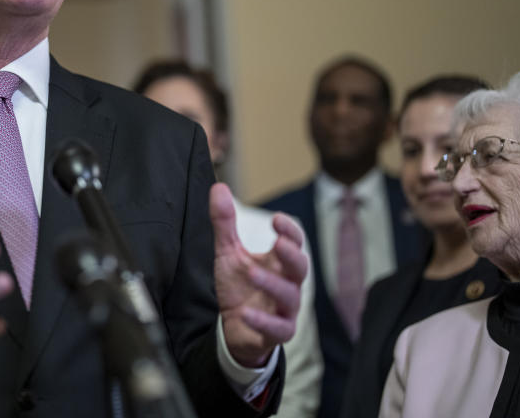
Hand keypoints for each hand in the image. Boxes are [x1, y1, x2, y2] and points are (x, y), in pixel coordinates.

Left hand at [210, 182, 306, 367]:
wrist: (235, 327)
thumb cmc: (239, 286)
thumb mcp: (228, 252)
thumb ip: (225, 223)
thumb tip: (219, 187)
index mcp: (279, 263)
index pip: (294, 243)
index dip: (290, 231)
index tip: (276, 219)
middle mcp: (288, 284)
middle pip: (300, 268)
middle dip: (292, 255)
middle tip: (278, 243)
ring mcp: (285, 309)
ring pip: (290, 296)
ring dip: (272, 284)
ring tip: (251, 272)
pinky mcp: (277, 332)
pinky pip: (277, 328)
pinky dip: (263, 321)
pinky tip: (246, 312)